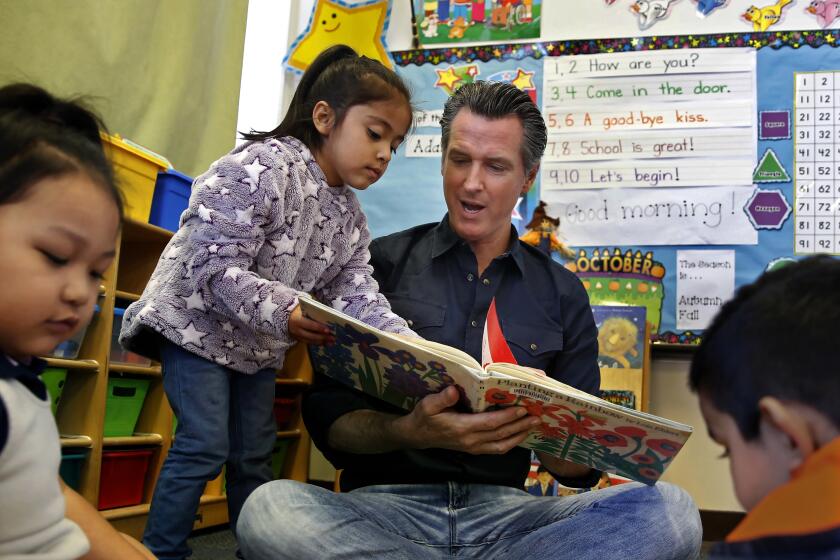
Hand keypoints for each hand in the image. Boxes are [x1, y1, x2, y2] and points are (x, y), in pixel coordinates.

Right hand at [288, 304, 333, 344]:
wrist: (284, 318)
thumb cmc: (296, 311)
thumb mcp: (302, 309)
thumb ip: (312, 311)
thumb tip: (326, 313)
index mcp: (297, 321)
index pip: (310, 325)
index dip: (319, 328)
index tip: (328, 330)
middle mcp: (297, 330)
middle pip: (311, 336)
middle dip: (323, 337)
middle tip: (333, 338)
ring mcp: (297, 336)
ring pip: (311, 341)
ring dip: (322, 342)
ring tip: (331, 342)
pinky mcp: (298, 340)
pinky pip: (309, 343)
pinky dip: (317, 343)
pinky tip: (325, 343)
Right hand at [394, 386, 540, 454]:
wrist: (418, 436)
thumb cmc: (424, 417)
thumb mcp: (428, 405)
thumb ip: (441, 399)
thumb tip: (453, 390)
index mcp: (462, 428)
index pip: (490, 423)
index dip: (508, 417)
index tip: (522, 408)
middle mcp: (471, 441)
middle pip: (501, 435)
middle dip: (520, 426)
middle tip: (537, 417)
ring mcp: (474, 447)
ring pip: (502, 445)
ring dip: (519, 436)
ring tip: (533, 425)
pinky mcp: (474, 449)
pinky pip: (497, 449)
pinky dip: (511, 443)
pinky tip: (519, 434)